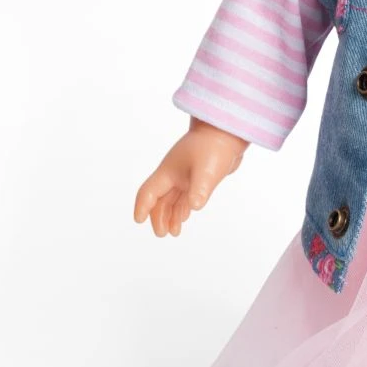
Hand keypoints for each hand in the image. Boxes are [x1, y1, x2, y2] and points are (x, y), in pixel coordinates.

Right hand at [134, 119, 248, 237]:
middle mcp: (174, 174)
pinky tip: (184, 217)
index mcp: (168, 172)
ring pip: (173, 199)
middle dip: (158, 217)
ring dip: (171, 215)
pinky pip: (185, 196)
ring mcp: (186, 175)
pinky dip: (183, 207)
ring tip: (173, 232)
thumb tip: (195, 207)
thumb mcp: (206, 171)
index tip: (138, 220)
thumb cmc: (214, 147)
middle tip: (162, 234)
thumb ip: (199, 190)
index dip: (142, 207)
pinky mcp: (199, 176)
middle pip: (159, 199)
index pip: (148, 192)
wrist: (228, 132)